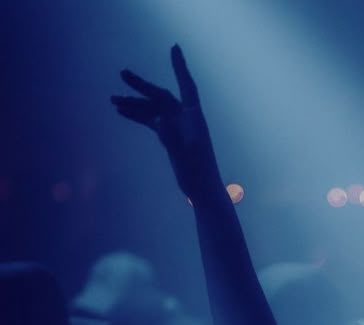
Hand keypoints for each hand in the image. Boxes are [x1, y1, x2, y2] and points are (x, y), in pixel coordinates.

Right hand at [112, 45, 221, 200]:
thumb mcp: (185, 157)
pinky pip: (152, 121)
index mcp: (194, 118)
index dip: (180, 67)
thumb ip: (173, 138)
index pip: (186, 86)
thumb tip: (159, 121)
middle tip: (122, 74)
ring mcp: (178, 127)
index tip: (174, 48)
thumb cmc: (198, 175)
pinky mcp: (171, 137)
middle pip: (162, 96)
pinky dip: (138, 116)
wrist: (203, 191)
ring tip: (113, 100)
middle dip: (142, 86)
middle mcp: (186, 118)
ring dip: (135, 103)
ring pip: (153, 109)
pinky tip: (122, 112)